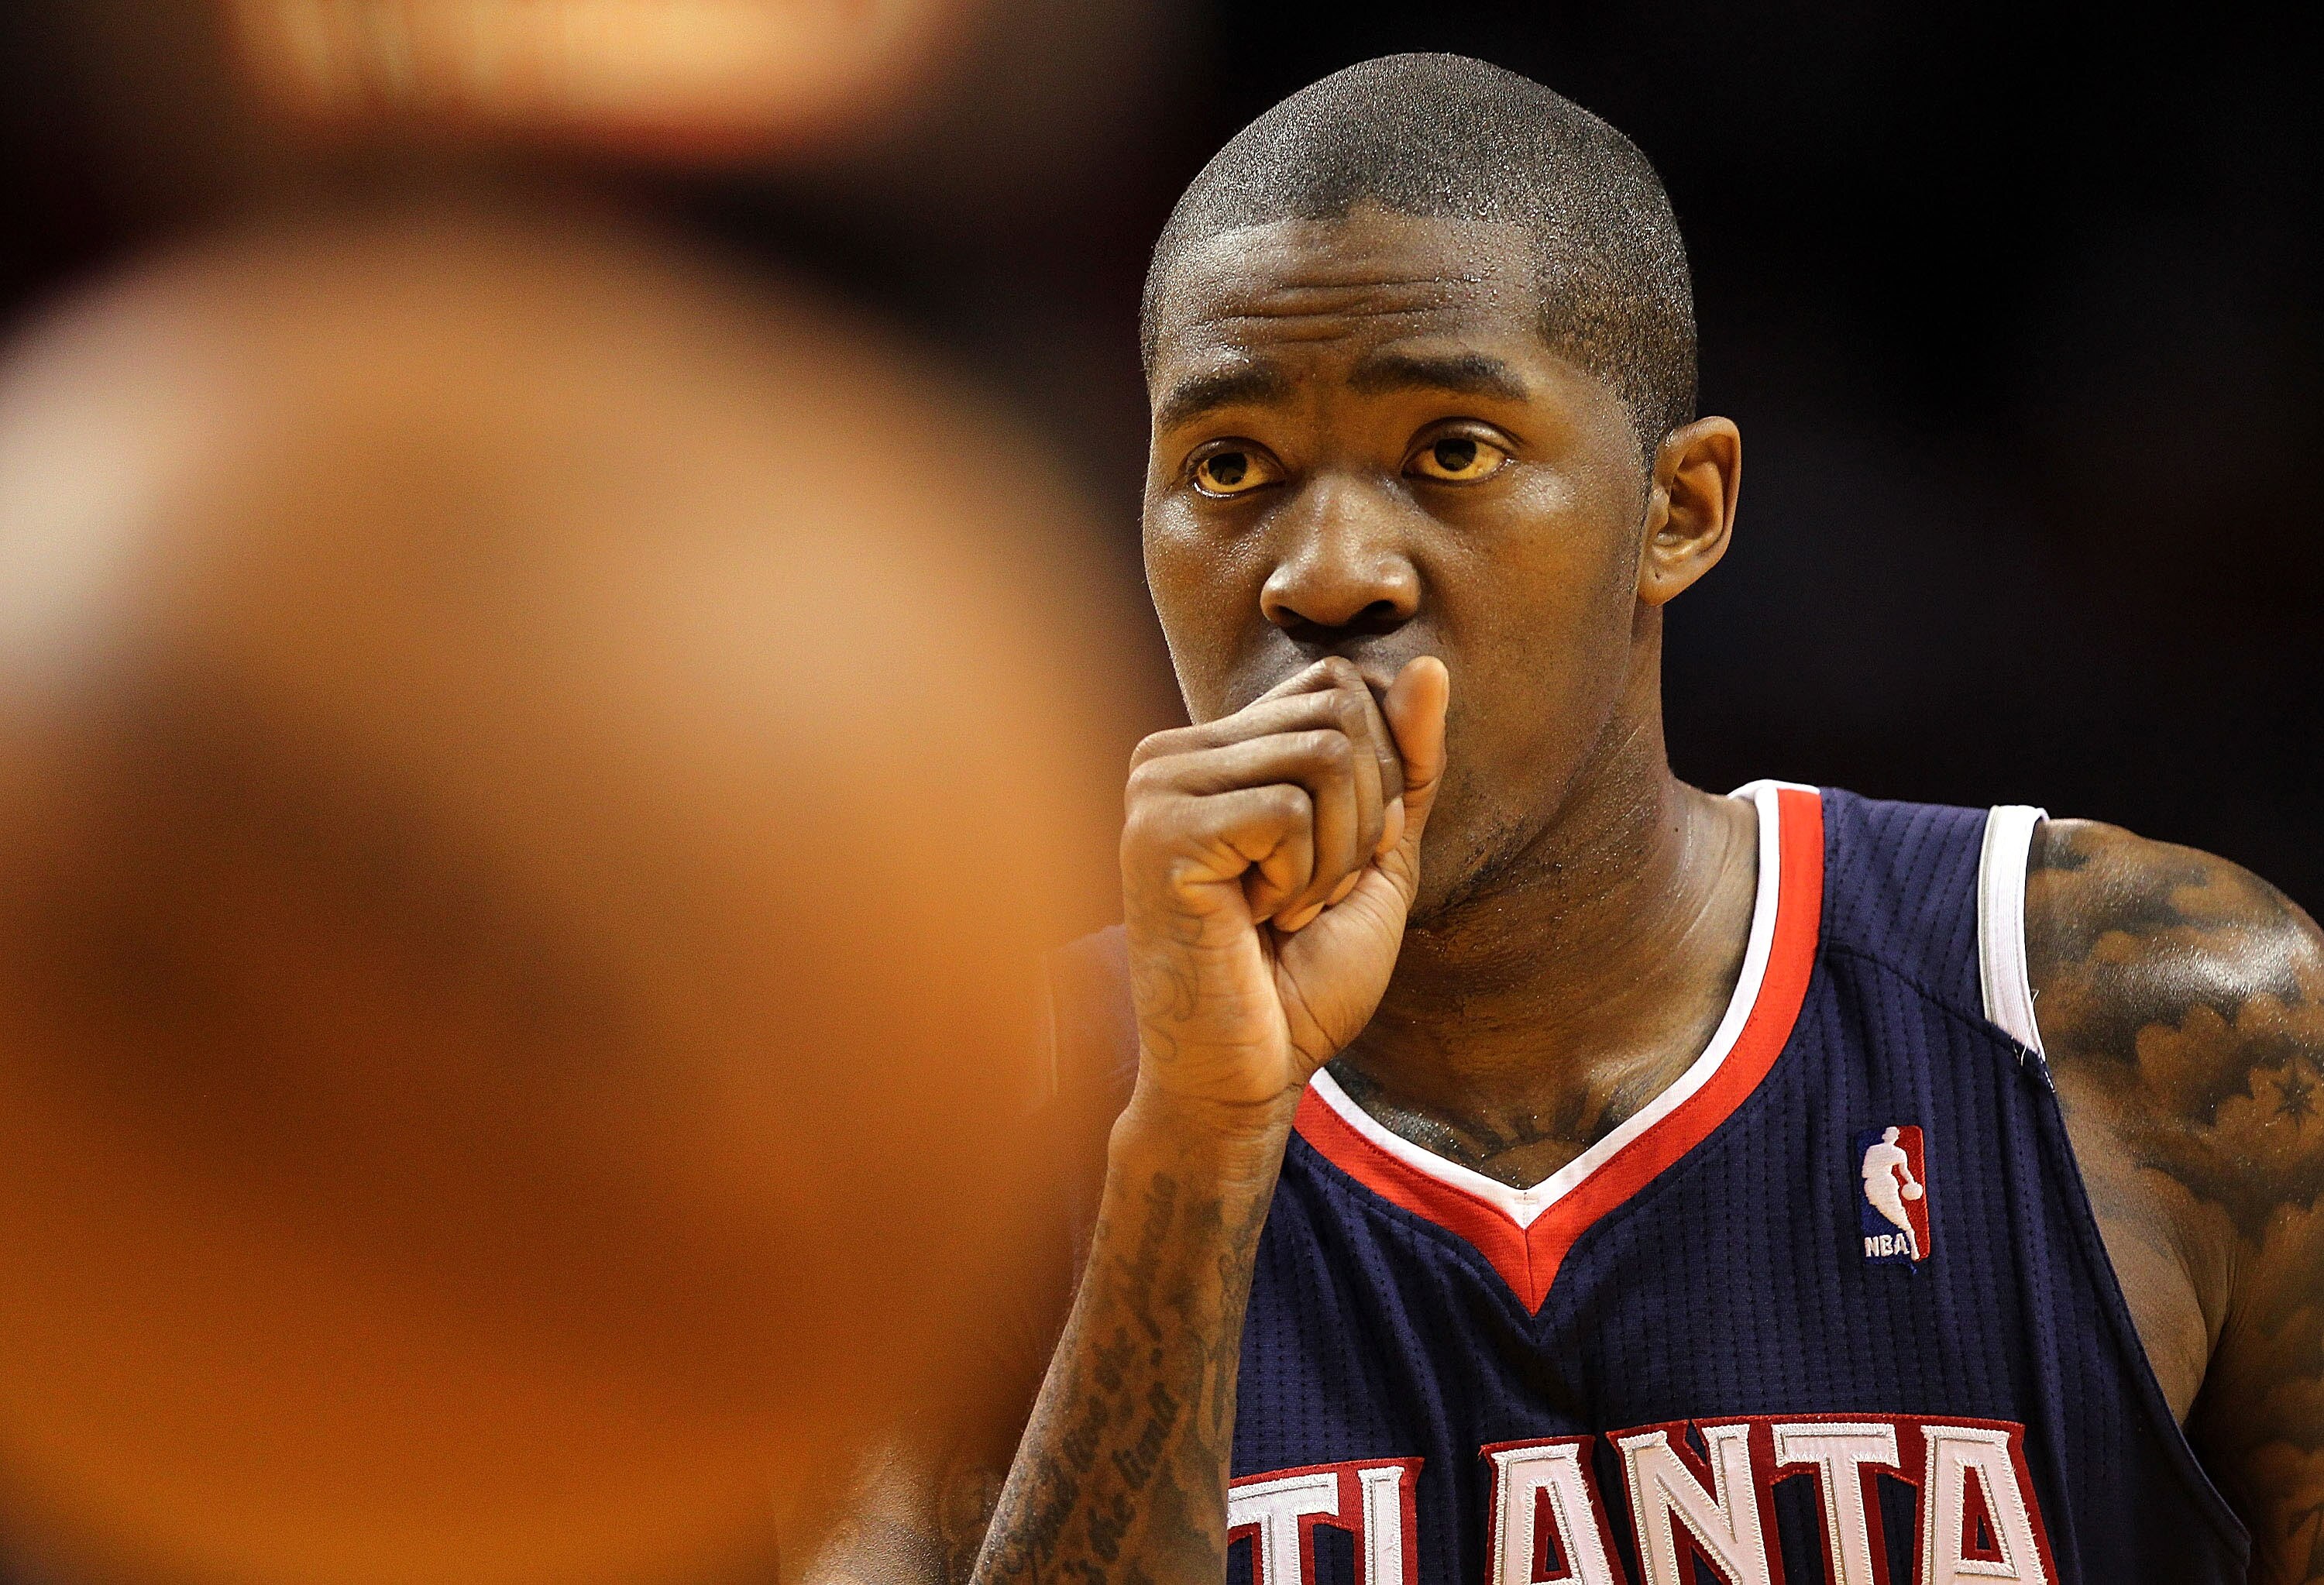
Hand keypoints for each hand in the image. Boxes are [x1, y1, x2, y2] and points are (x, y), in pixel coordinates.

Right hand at [1118, 655, 1449, 1125]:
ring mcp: (1158, 787)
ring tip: (1288, 910)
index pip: (1338, 686)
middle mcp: (1173, 752)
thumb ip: (1406, 765)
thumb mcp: (1379, 856)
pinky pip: (1289, 810)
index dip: (1378, 776)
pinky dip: (1304, 878)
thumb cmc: (1303, 979)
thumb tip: (1429, 665)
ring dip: (1339, 855)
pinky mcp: (1160, 831)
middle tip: (1313, 894)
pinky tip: (1258, 920)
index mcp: (1215, 750)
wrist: (1246, 1076)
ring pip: (1324, 755)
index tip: (1335, 863)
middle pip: (1339, 709)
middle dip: (1366, 815)